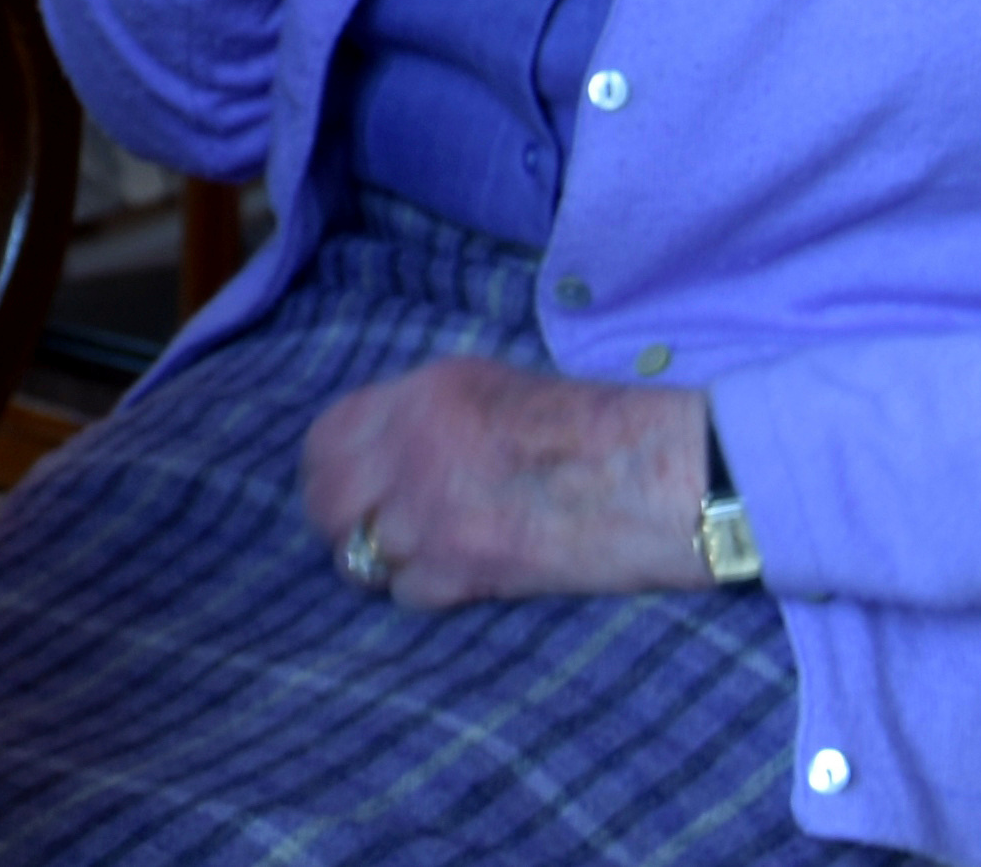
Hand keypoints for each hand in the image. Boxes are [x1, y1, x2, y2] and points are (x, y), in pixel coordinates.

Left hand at [299, 357, 711, 606]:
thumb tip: (377, 451)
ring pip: (357, 555)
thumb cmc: (594, 428)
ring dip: (381, 562)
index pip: (324, 437)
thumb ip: (423, 415)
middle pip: (325, 501)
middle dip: (341, 522)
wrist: (656, 476)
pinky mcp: (463, 568)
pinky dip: (425, 592)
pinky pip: (405, 593)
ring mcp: (431, 512)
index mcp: (419, 395)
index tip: (346, 489)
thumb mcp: (491, 388)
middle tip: (370, 533)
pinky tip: (459, 579)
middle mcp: (411, 447)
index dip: (327, 471)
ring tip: (419, 558)